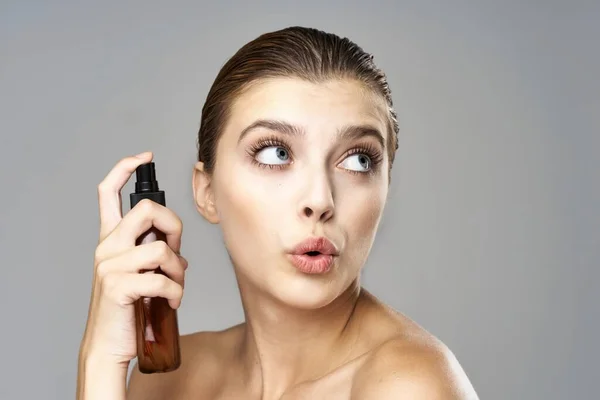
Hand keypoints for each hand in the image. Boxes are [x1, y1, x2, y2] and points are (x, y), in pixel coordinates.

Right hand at [79, 152, 187, 366]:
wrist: (108, 344)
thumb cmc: (128, 307)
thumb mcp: (138, 272)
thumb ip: (151, 252)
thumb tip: (176, 248)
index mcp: (110, 239)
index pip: (107, 192)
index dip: (124, 168)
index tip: (144, 157)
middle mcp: (106, 246)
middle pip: (149, 210)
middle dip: (174, 226)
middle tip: (176, 251)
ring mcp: (109, 265)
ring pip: (161, 249)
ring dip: (179, 270)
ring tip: (175, 286)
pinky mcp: (118, 286)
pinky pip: (162, 280)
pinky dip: (176, 292)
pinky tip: (171, 302)